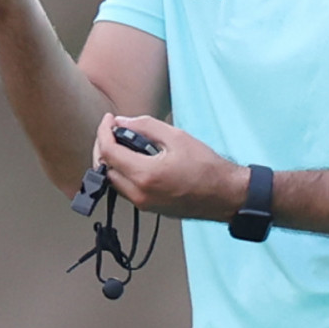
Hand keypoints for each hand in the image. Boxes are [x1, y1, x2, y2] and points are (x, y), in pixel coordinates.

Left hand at [93, 114, 248, 220]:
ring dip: (112, 160)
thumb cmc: (206, 167)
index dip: (103, 131)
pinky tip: (134, 159)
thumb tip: (123, 122)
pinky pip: (125, 189)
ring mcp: (143, 204)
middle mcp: (139, 194)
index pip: (108, 152)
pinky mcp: (148, 208)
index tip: (109, 119)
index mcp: (145, 175)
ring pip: (113, 180)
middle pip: (105, 168)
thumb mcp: (177, 137)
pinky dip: (123, 172)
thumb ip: (146, 126)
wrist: (224, 195)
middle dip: (103, 146)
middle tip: (112, 130)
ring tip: (123, 142)